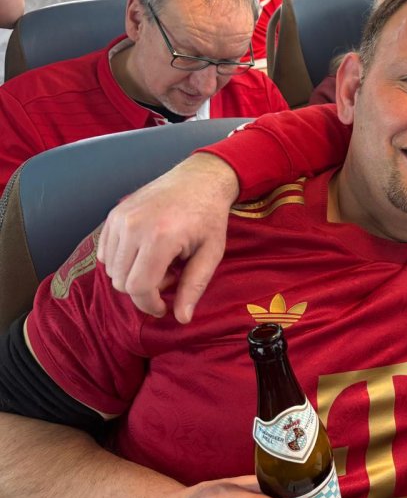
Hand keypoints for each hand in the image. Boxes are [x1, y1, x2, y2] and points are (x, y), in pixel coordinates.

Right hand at [96, 153, 238, 323]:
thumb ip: (194, 287)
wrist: (200, 179)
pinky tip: (146, 251)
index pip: (138, 287)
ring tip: (161, 261)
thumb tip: (181, 319)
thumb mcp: (211, 253)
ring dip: (133, 275)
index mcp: (160, 236)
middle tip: (170, 276)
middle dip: (144, 289)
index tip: (164, 307)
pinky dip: (122, 261)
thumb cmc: (209, 217)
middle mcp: (134, 226)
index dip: (149, 305)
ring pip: (111, 269)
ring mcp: (120, 218)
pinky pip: (105, 253)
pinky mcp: (113, 215)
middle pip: (121, 281)